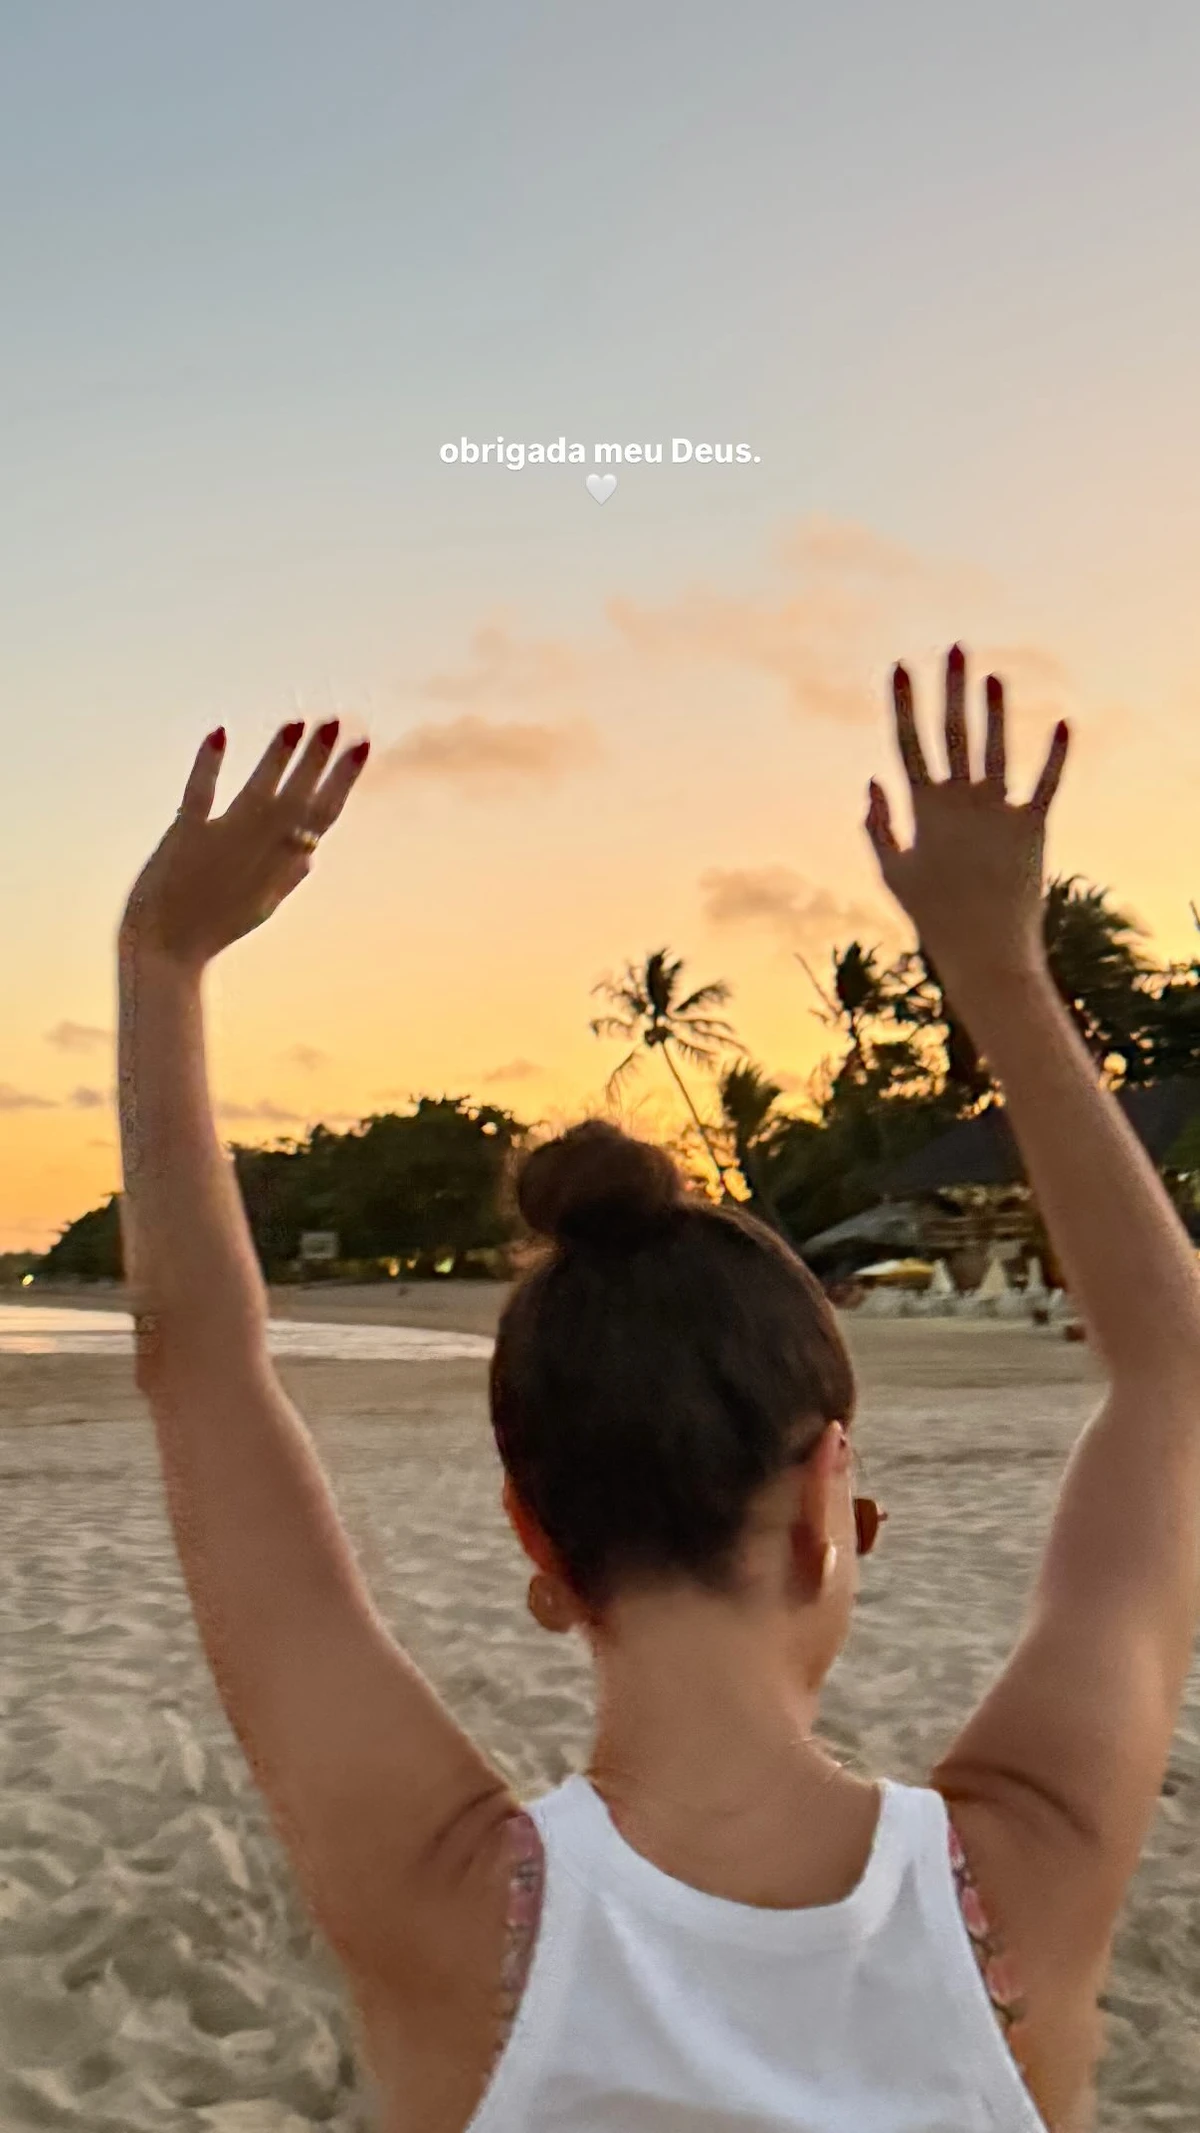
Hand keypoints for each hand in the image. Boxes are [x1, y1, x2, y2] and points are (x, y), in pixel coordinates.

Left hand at [120, 720, 369, 970]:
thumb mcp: (258, 907)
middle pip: (298, 797)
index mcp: (281, 864)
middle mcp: (259, 850)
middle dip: (319, 758)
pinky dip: (209, 764)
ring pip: (260, 791)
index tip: (360, 745)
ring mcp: (224, 842)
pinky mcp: (184, 836)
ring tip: (297, 721)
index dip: (343, 777)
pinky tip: (219, 732)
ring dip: (279, 756)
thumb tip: (311, 857)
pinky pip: (199, 795)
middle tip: (337, 720)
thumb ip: (286, 879)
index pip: (322, 813)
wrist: (166, 954)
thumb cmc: (211, 930)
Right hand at [865, 645, 1067, 988]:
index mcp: (923, 810)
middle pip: (952, 734)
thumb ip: (877, 825)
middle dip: (951, 688)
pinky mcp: (1032, 828)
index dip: (902, 703)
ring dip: (994, 710)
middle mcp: (959, 804)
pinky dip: (1056, 754)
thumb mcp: (892, 872)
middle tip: (955, 647)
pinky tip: (1064, 720)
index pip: (907, 744)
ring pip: (994, 750)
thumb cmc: (933, 915)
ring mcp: (996, 813)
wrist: (983, 951)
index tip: (898, 666)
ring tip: (994, 674)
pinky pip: (1045, 784)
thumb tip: (870, 779)